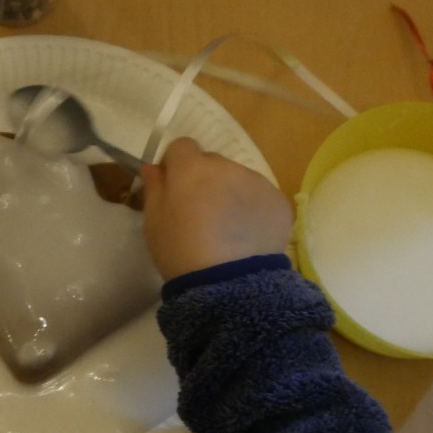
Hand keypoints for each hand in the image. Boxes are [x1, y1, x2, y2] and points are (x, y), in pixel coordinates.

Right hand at [139, 137, 293, 280]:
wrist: (228, 285)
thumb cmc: (180, 252)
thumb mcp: (153, 222)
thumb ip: (154, 188)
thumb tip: (154, 167)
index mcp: (192, 168)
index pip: (182, 147)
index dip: (176, 165)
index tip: (174, 189)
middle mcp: (227, 167)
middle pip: (212, 163)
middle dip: (205, 181)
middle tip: (200, 216)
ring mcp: (257, 182)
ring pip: (238, 179)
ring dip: (230, 194)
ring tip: (227, 231)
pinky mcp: (279, 202)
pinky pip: (260, 197)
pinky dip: (253, 210)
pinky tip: (246, 237)